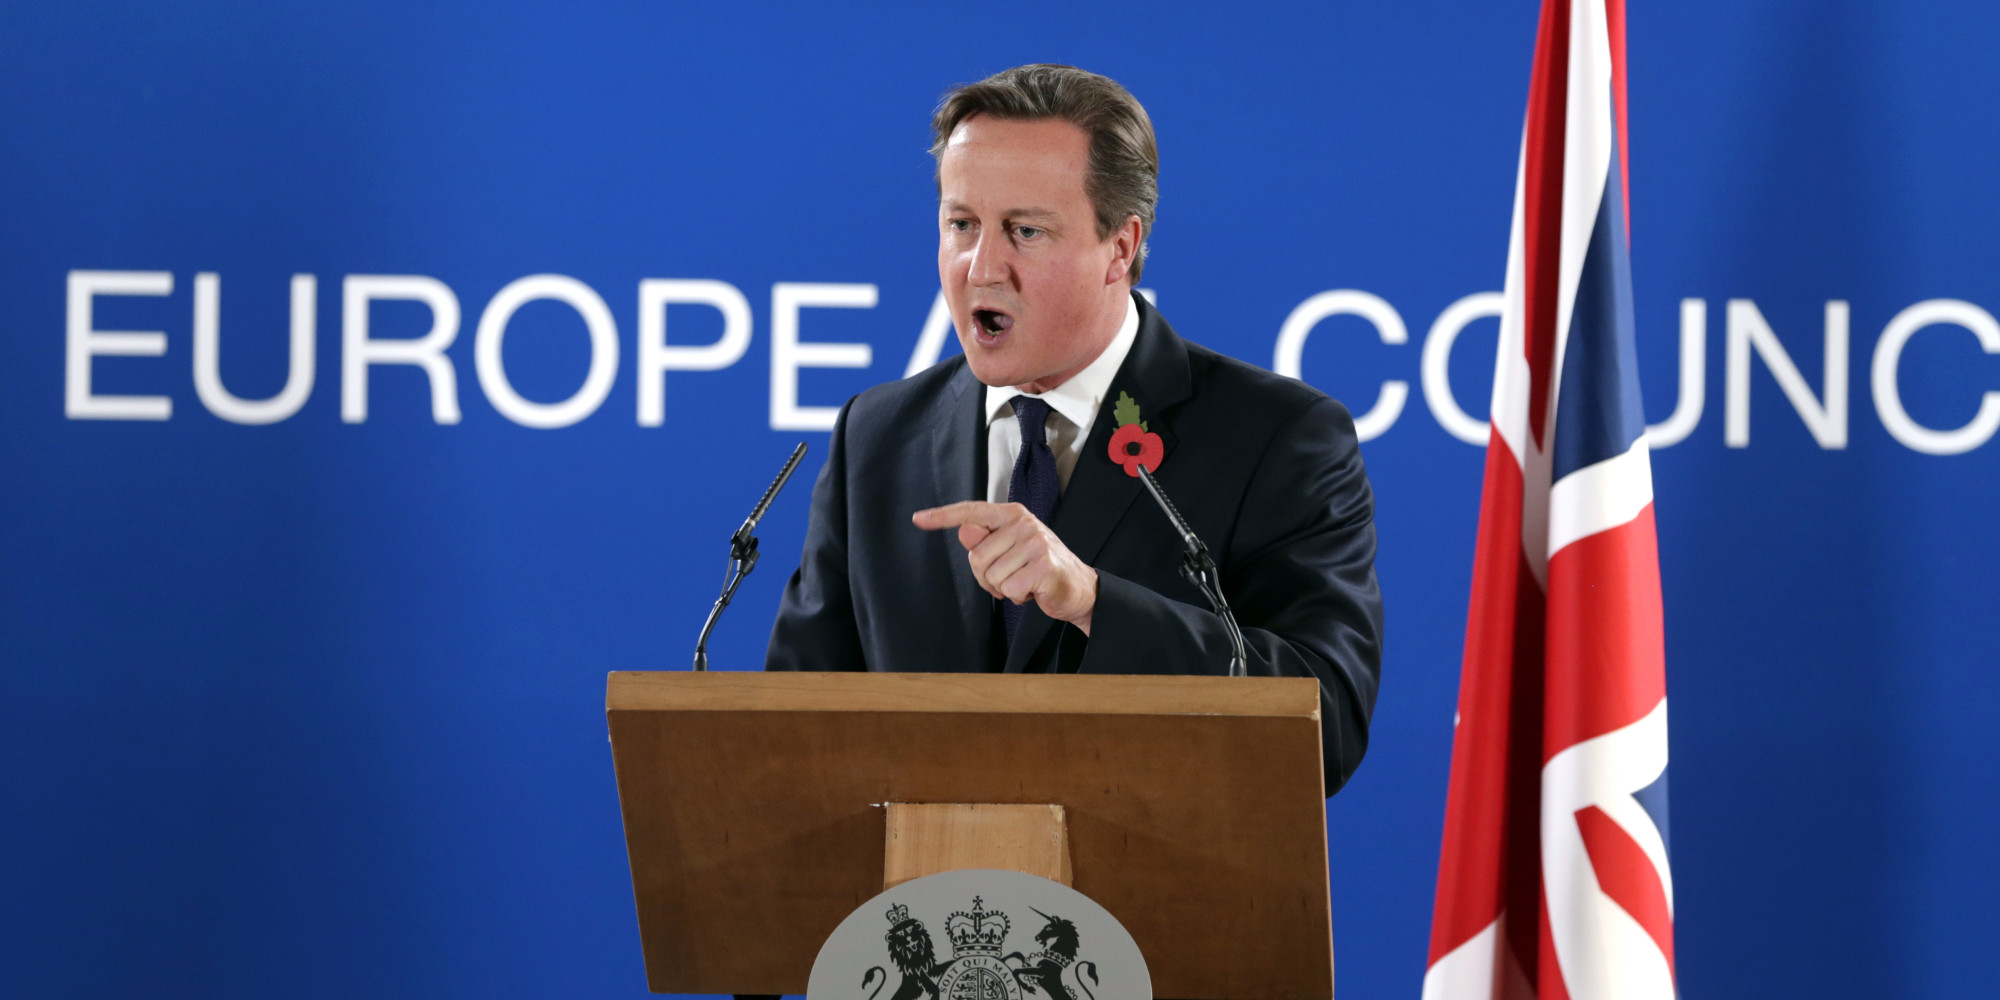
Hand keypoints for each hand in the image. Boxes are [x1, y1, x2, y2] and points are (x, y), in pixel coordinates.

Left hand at [911, 501, 1098, 634]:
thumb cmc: (1037, 568)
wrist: (1077, 587)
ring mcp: (1036, 543)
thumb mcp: (1008, 551)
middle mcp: (1024, 523)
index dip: (943, 516)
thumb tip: (964, 531)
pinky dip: (1018, 597)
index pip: (972, 512)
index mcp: (1012, 514)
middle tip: (1011, 576)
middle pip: (977, 557)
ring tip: (1024, 582)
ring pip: (992, 576)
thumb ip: (984, 541)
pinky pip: (1009, 589)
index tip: (918, 519)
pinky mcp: (1045, 566)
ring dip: (1005, 588)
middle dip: (988, 576)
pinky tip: (1033, 590)